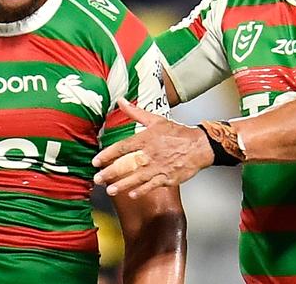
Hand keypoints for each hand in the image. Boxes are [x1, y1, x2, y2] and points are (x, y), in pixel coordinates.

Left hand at [92, 98, 213, 197]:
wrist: (199, 146)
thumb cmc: (177, 133)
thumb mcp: (155, 120)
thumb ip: (135, 112)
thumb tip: (121, 101)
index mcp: (146, 138)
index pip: (122, 147)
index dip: (108, 154)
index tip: (96, 161)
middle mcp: (151, 154)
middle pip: (127, 165)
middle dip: (111, 173)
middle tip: (98, 178)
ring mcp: (159, 167)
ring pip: (137, 178)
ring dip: (123, 185)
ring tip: (110, 190)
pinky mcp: (168, 177)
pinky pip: (152, 185)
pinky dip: (142, 190)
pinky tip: (132, 194)